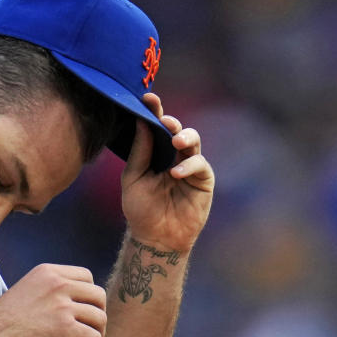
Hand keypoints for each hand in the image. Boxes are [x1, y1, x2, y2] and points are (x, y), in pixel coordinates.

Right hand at [0, 264, 106, 336]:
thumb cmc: (3, 320)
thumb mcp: (27, 289)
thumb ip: (49, 289)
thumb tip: (73, 302)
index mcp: (48, 272)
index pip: (86, 276)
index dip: (89, 295)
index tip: (84, 310)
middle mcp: (58, 284)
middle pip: (98, 295)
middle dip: (98, 313)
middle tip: (91, 329)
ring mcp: (63, 307)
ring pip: (99, 318)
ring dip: (99, 335)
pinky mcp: (66, 329)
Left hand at [121, 94, 213, 251]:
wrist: (154, 238)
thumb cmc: (140, 210)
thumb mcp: (133, 178)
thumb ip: (139, 151)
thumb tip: (141, 122)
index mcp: (155, 153)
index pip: (155, 128)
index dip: (154, 112)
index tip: (147, 98)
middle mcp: (173, 156)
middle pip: (176, 130)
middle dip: (171, 122)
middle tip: (164, 120)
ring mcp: (190, 166)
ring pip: (193, 142)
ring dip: (185, 137)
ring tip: (175, 141)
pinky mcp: (203, 180)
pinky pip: (200, 165)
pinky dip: (188, 166)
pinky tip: (176, 172)